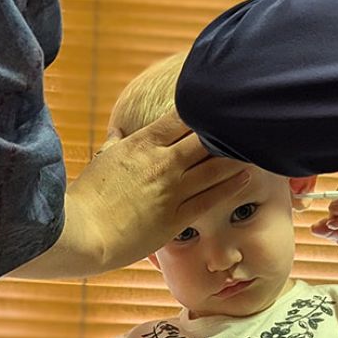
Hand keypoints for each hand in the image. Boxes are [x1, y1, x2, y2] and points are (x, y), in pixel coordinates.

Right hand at [64, 109, 249, 274]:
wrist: (82, 233)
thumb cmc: (87, 197)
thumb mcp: (102, 162)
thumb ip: (117, 147)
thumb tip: (119, 138)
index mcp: (141, 144)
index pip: (181, 116)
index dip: (204, 109)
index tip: (220, 103)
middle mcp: (161, 163)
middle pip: (205, 137)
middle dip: (226, 130)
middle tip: (247, 123)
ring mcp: (171, 190)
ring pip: (214, 167)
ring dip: (236, 156)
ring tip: (256, 147)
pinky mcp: (175, 218)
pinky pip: (210, 198)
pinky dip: (231, 186)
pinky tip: (246, 177)